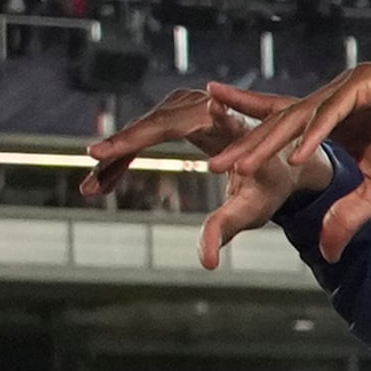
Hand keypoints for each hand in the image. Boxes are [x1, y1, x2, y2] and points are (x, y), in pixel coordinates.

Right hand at [82, 85, 330, 269]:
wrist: (280, 163)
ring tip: (91, 188)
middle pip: (154, 122)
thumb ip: (225, 231)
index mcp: (229, 125)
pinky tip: (101, 181)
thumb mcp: (250, 211)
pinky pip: (145, 132)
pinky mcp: (179, 114)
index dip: (143, 134)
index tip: (112, 144)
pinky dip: (123, 155)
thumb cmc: (267, 188)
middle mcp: (207, 106)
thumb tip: (207, 264)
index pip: (178, 124)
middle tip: (90, 162)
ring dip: (116, 155)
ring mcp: (190, 106)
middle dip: (120, 145)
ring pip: (144, 126)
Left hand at [203, 63, 370, 262]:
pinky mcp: (370, 83)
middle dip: (245, 146)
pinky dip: (315, 135)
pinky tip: (295, 158)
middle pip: (281, 123)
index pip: (283, 129)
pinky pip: (335, 112)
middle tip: (210, 165)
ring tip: (239, 166)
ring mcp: (351, 88)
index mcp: (335, 123)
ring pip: (301, 117)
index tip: (216, 159)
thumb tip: (326, 254)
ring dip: (270, 143)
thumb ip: (347, 217)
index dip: (250, 141)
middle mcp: (337, 101)